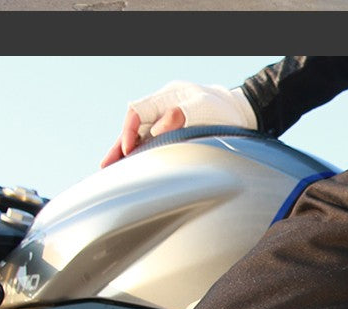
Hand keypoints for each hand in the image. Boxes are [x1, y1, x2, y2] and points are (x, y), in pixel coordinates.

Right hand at [100, 81, 257, 167]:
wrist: (241, 112)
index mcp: (166, 98)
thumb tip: (158, 129)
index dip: (129, 131)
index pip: (137, 112)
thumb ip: (182, 116)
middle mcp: (162, 109)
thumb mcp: (204, 109)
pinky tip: (134, 171)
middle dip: (120, 147)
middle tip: (106, 167)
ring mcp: (167, 123)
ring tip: (111, 172)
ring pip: (141, 138)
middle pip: (133, 128)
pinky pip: (152, 145)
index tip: (129, 151)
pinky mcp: (175, 136)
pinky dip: (142, 157)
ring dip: (127, 155)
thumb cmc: (225, 111)